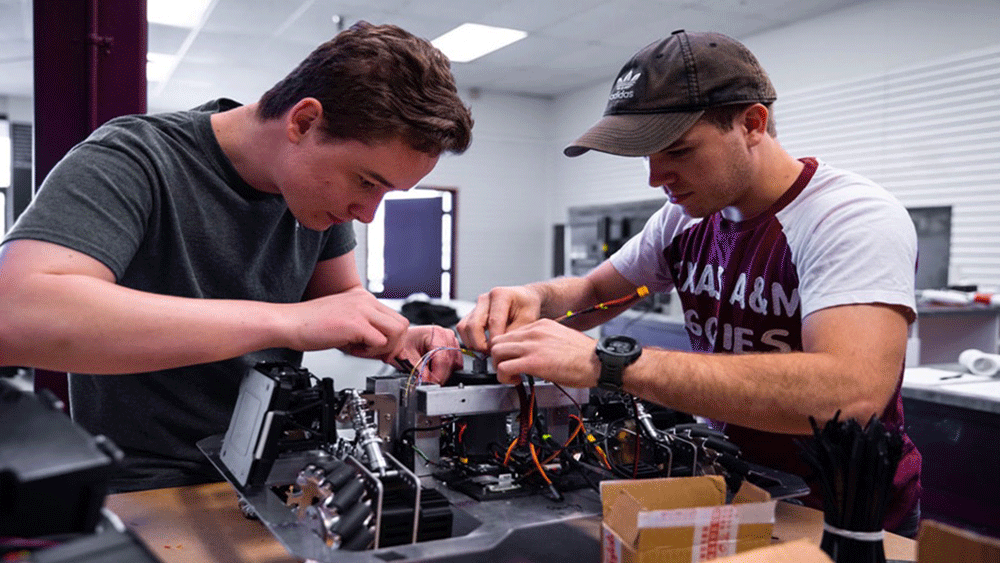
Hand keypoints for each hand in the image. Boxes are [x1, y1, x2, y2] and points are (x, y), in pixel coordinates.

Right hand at [287, 287, 408, 358]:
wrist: (289, 323)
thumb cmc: (311, 324)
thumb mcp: (344, 322)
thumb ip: (364, 329)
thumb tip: (383, 347)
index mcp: (363, 298)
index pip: (395, 318)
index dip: (392, 338)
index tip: (381, 349)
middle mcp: (365, 301)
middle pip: (402, 324)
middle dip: (393, 344)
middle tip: (375, 352)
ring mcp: (362, 310)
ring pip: (397, 332)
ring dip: (383, 347)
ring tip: (362, 350)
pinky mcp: (356, 324)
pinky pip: (380, 342)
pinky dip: (369, 352)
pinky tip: (352, 350)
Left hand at [392, 325, 463, 384]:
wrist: (404, 339)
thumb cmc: (404, 343)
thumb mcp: (408, 357)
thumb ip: (420, 370)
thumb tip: (428, 382)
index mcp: (436, 333)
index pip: (443, 359)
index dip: (437, 375)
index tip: (430, 384)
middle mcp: (447, 335)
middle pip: (451, 363)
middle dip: (440, 376)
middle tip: (428, 383)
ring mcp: (452, 341)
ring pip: (456, 364)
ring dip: (444, 373)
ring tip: (430, 374)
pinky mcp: (454, 348)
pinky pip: (457, 364)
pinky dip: (447, 370)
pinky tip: (436, 369)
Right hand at [456, 285, 542, 352]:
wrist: (524, 298)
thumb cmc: (527, 306)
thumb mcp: (528, 319)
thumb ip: (514, 333)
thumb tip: (500, 348)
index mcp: (500, 295)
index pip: (493, 322)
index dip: (494, 340)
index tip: (499, 351)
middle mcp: (484, 299)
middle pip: (473, 325)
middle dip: (480, 344)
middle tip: (492, 354)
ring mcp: (476, 306)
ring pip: (463, 327)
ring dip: (472, 343)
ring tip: (486, 351)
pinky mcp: (471, 313)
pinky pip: (462, 328)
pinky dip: (469, 340)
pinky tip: (482, 345)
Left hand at [489, 319, 598, 386]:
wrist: (599, 361)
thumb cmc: (585, 355)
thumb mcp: (561, 339)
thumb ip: (543, 343)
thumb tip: (533, 355)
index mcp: (541, 325)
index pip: (510, 333)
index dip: (507, 349)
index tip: (512, 359)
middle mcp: (534, 332)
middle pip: (498, 340)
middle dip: (498, 357)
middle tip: (507, 369)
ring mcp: (532, 346)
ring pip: (496, 352)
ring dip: (498, 367)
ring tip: (511, 376)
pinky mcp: (533, 362)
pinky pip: (503, 368)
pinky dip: (503, 377)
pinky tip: (516, 381)